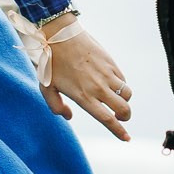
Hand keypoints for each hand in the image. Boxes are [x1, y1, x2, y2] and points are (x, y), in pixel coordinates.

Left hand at [39, 23, 132, 140]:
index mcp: (84, 96)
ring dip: (124, 102)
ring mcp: (106, 74)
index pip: (107, 119)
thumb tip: (69, 116)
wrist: (60, 35)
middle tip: (119, 117)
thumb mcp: (46, 87)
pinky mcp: (110, 63)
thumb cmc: (51, 62)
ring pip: (127, 94)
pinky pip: (123, 80)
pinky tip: (110, 85)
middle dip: (125, 118)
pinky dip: (121, 86)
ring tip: (115, 101)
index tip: (126, 138)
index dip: (119, 131)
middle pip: (124, 109)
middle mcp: (98, 87)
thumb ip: (56, 106)